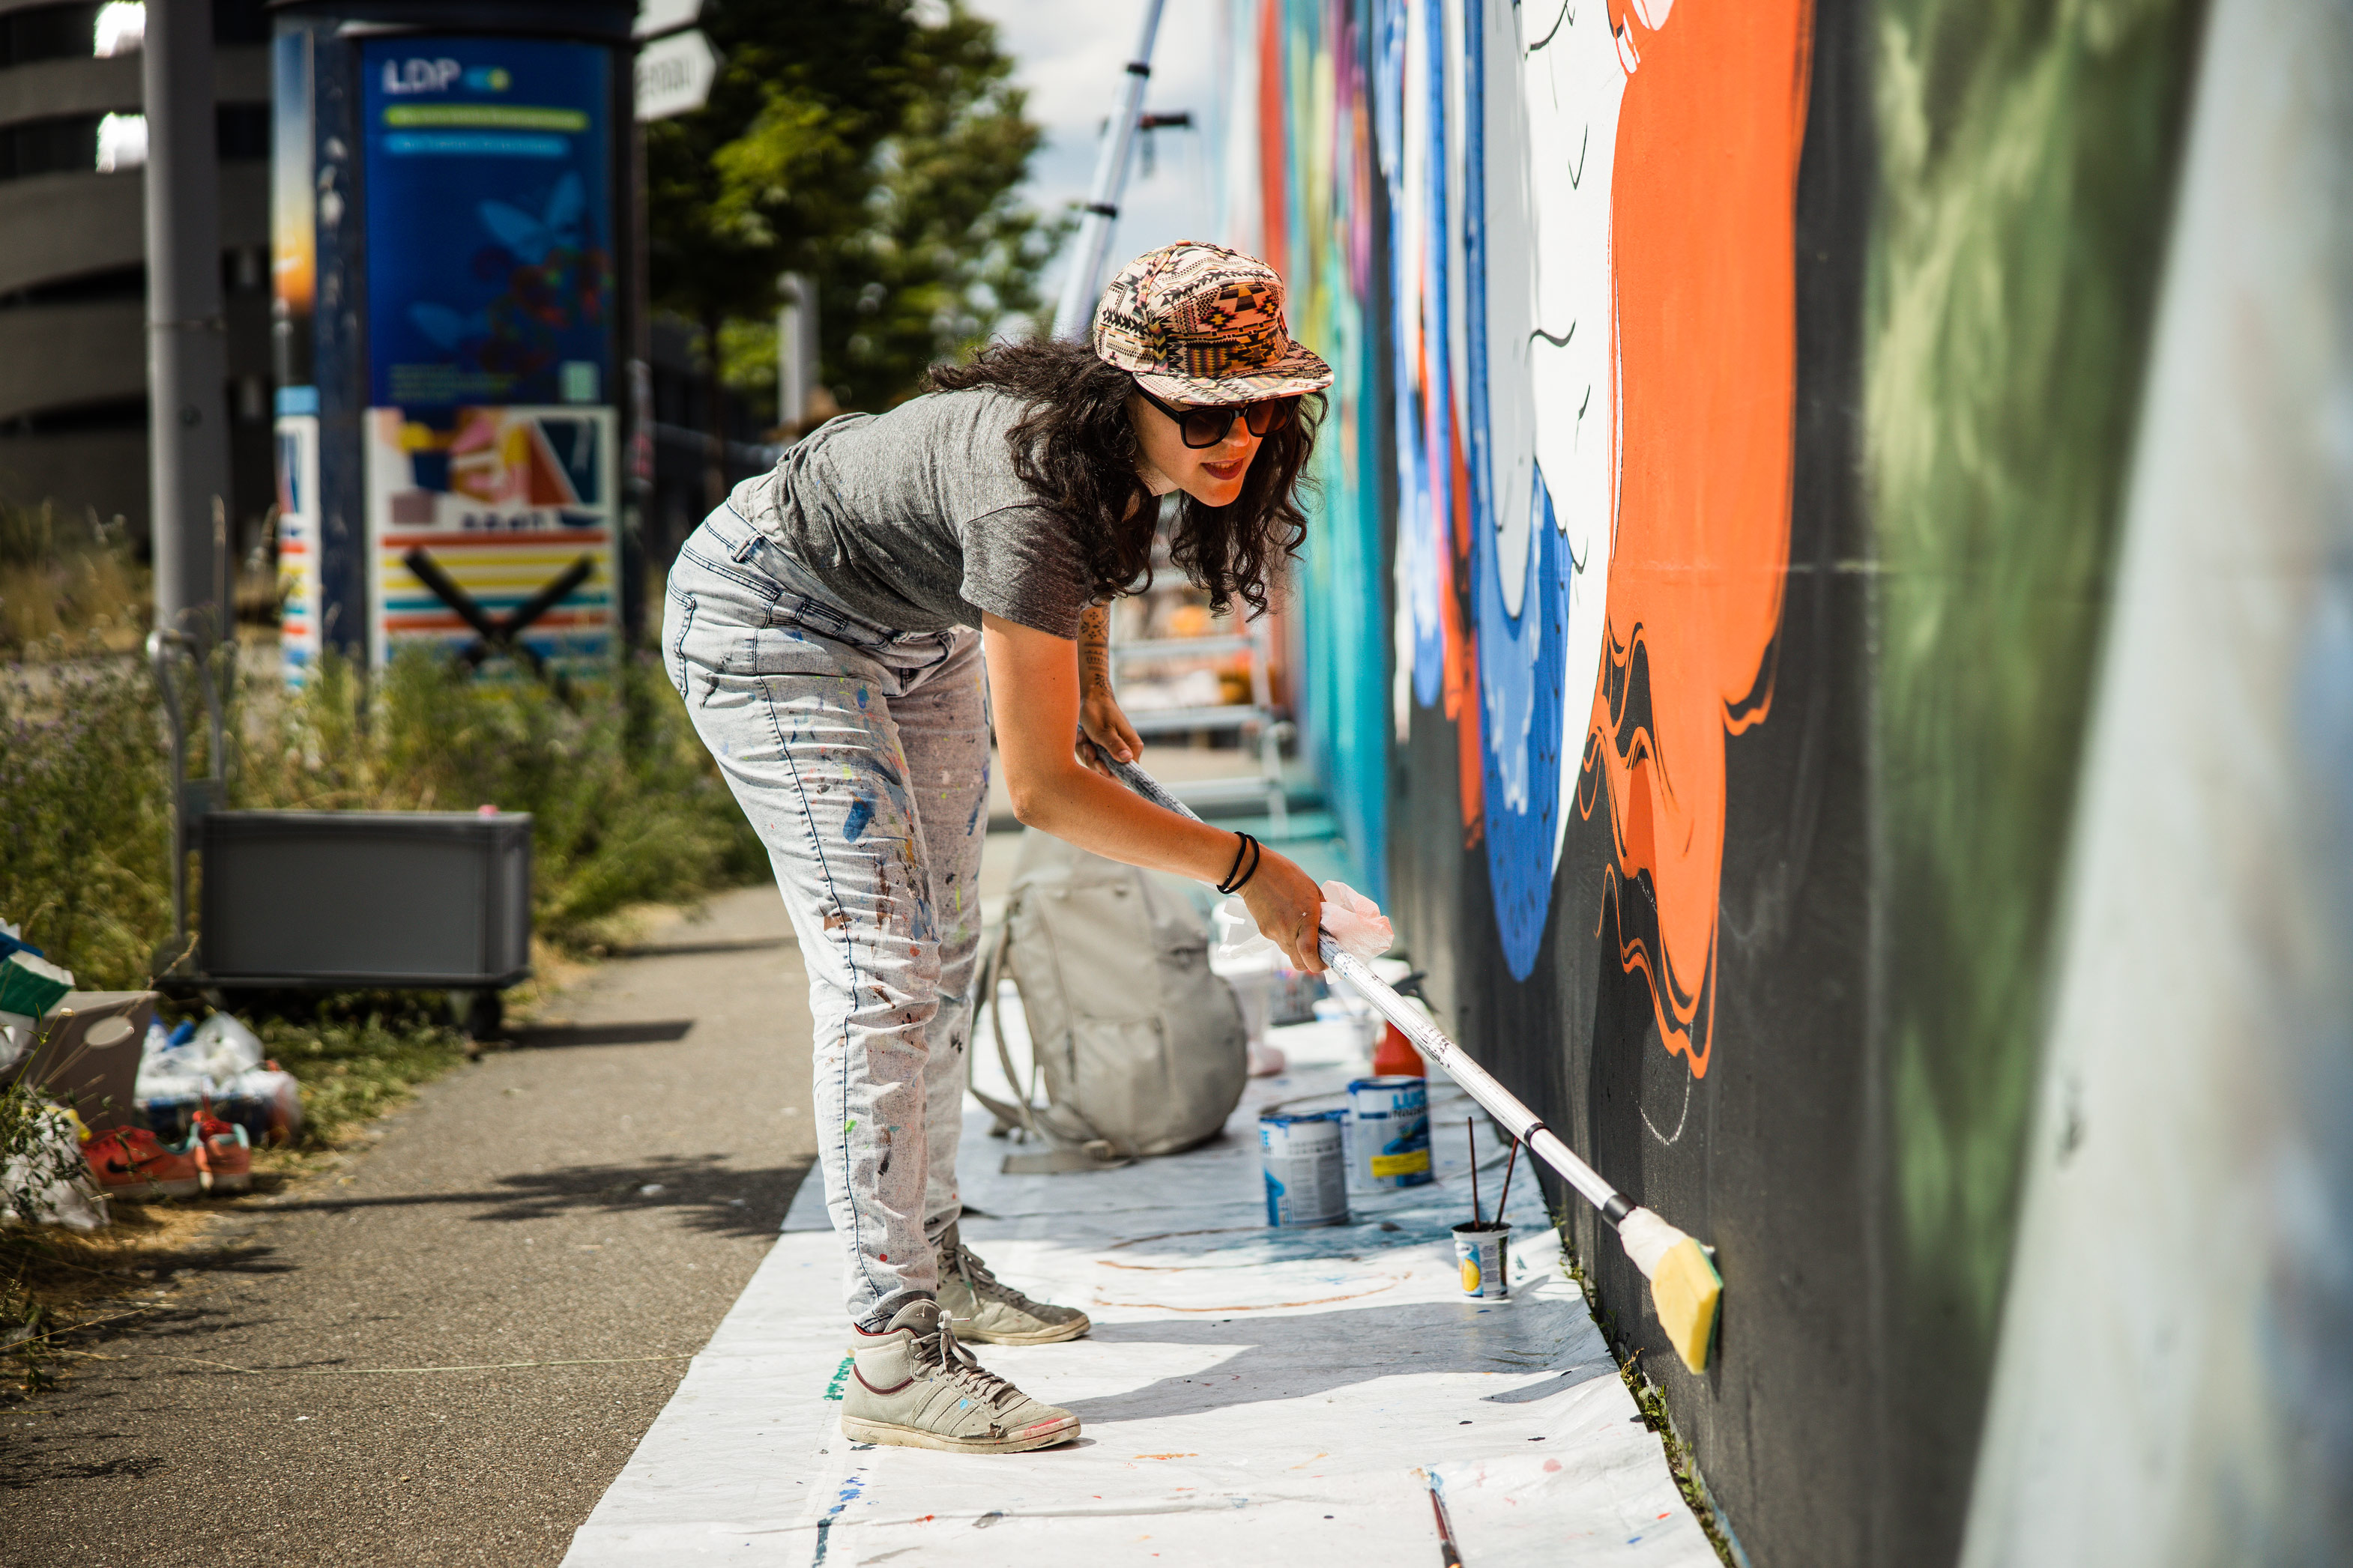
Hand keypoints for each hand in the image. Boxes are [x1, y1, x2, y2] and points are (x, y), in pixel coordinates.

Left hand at [1076, 687, 1143, 778]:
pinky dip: (1084, 749)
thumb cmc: (1098, 712)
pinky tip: (1082, 736)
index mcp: (1132, 746)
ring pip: (1098, 765)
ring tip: (1083, 738)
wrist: (1090, 698)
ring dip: (1087, 753)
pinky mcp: (1103, 748)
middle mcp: (1125, 750)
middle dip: (1095, 761)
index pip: (1128, 771)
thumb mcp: (1104, 731)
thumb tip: (1127, 759)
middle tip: (1088, 747)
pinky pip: (1092, 757)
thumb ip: (1114, 746)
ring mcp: (1113, 750)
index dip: (1112, 772)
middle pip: (1110, 771)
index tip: (1099, 764)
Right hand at [1239, 845, 1325, 972]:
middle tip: (1316, 953)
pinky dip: (1286, 937)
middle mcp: (1288, 930)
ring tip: (1299, 929)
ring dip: (1298, 948)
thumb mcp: (1312, 890)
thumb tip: (1327, 927)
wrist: (1254, 870)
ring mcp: (1274, 932)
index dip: (1318, 964)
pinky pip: (1279, 941)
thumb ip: (1321, 911)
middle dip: (1309, 963)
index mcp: (1305, 918)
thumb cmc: (1286, 875)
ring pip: (1289, 953)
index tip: (1325, 962)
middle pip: (1299, 963)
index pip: (1309, 953)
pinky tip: (1285, 919)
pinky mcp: (1264, 931)